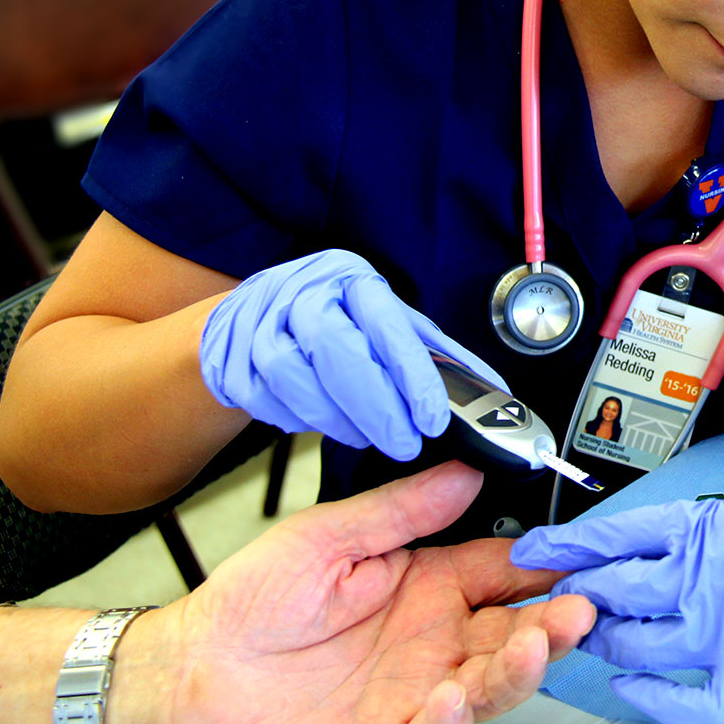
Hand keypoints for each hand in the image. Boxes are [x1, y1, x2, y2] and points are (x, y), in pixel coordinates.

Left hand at [116, 462, 594, 723]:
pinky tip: (453, 695)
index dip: (543, 562)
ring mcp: (416, 691)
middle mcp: (431, 640)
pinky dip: (450, 721)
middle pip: (514, 630)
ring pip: (490, 683)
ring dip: (521, 667)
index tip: (576, 553)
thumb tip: (465, 473)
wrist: (185, 673)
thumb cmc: (246, 605)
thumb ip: (400, 509)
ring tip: (535, 645)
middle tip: (581, 607)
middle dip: (554, 621)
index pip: (503, 568)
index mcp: (426, 584)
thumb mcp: (327, 537)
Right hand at [200, 249, 506, 459]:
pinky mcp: (231, 358)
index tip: (433, 420)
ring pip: (299, 380)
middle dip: (377, 408)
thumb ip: (437, 355)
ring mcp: (261, 323)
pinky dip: (300, 419)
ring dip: (338, 420)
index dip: (413, 377)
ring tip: (363, 435)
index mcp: (353, 280)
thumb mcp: (389, 324)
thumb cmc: (335, 319)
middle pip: (340, 351)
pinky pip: (269, 400)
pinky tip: (319, 419)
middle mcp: (305, 292)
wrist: (252, 317)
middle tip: (404, 443)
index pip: (389, 326)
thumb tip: (493, 390)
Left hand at [510, 477, 723, 723]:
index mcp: (707, 530)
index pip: (617, 538)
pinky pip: (683, 700)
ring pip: (639, 644)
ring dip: (609, 640)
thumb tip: (636, 554)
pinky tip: (633, 683)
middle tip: (565, 599)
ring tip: (599, 634)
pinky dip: (650, 695)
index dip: (568, 546)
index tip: (535, 550)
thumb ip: (690, 534)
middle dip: (581, 597)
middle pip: (617, 593)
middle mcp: (710, 579)